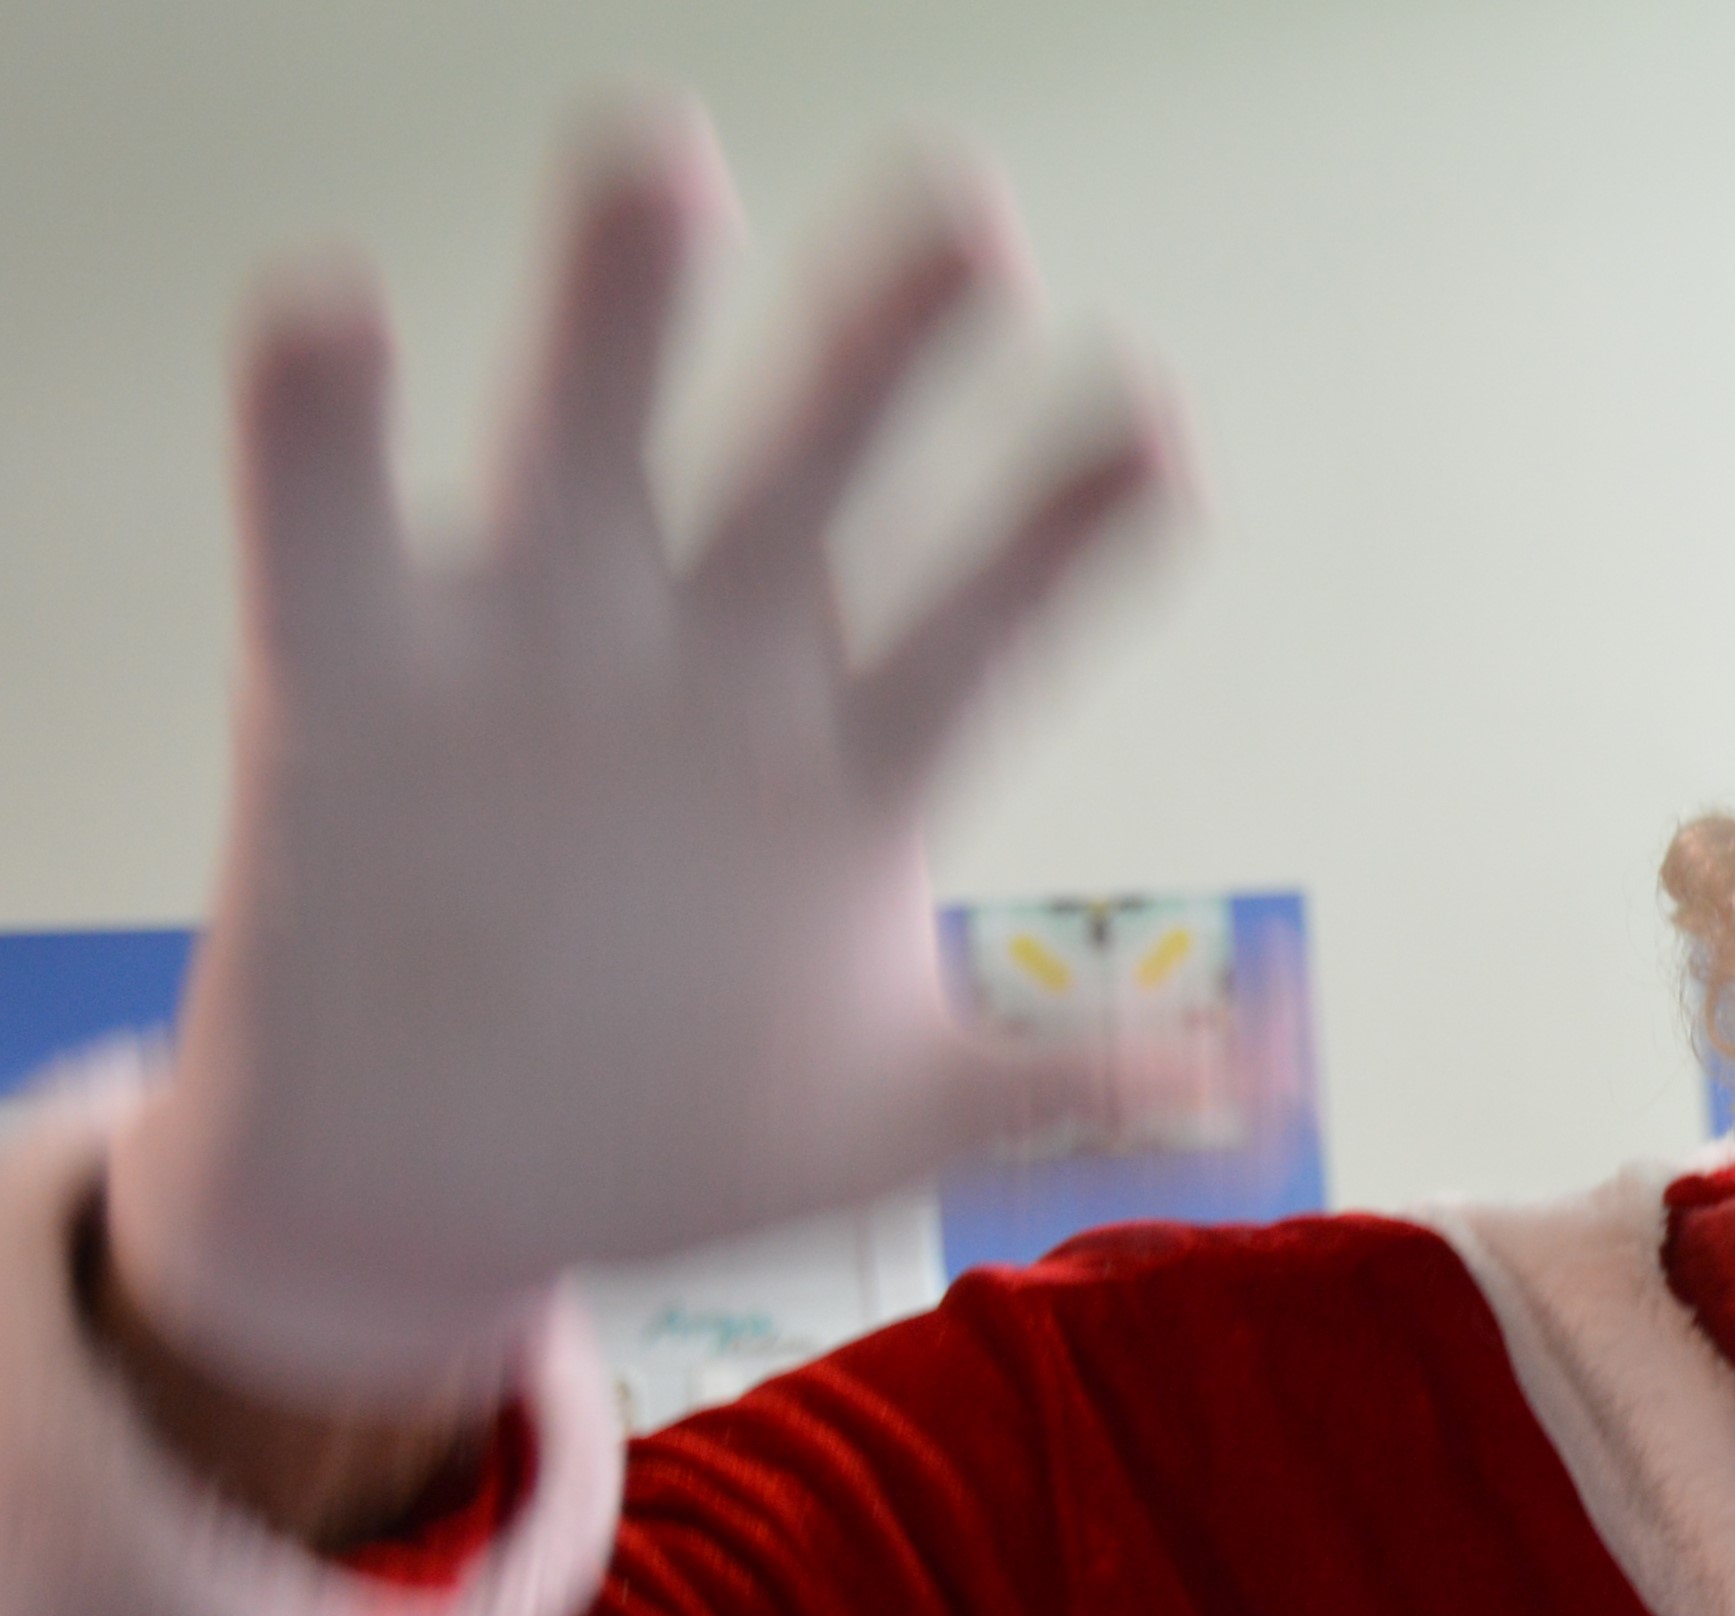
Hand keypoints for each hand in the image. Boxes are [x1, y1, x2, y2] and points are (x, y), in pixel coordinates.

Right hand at [103, 112, 1182, 1410]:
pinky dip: (320, 423)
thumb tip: (1271, 1082)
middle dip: (889, 354)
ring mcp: (530, 659)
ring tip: (663, 156)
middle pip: (816, 477)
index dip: (1072, 535)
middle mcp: (704, 670)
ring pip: (588, 442)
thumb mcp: (904, 1125)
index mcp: (853, 763)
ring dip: (619, 310)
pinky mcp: (346, 686)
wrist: (427, 1197)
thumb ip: (1078, 1090)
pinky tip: (334, 303)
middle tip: (975, 218)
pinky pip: (330, 529)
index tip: (1160, 433)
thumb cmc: (680, 1141)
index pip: (993, 622)